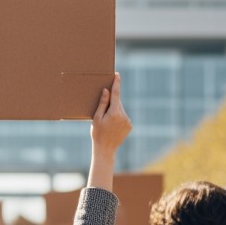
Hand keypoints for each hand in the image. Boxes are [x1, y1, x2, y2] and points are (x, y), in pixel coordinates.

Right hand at [87, 73, 131, 189]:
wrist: (105, 149)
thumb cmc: (97, 133)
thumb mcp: (96, 118)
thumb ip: (102, 103)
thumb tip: (106, 91)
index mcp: (114, 112)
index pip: (116, 94)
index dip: (116, 83)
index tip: (117, 75)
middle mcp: (123, 116)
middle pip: (117, 102)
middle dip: (111, 102)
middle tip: (102, 112)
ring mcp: (128, 121)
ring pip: (120, 110)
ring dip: (114, 111)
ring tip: (106, 122)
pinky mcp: (129, 125)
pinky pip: (123, 116)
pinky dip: (118, 117)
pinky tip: (112, 126)